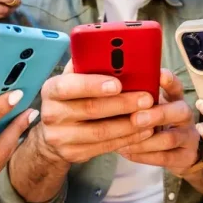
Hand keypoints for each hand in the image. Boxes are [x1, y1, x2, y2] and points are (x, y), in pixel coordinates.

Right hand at [34, 61, 156, 165]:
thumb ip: (87, 65)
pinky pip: (105, 147)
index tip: (118, 83)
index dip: (94, 84)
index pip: (70, 86)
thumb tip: (112, 48)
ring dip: (129, 124)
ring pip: (101, 132)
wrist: (54, 134)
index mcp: (52, 89)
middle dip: (122, 104)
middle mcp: (52, 114)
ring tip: (150, 116)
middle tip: (147, 98)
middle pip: (90, 109)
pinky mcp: (73, 154)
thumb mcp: (73, 79)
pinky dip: (127, 139)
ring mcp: (60, 137)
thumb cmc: (72, 97)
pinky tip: (143, 131)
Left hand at [117, 69, 200, 175]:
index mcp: (174, 99)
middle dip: (157, 115)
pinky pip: (165, 157)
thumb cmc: (153, 124)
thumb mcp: (148, 108)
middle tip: (136, 118)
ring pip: (170, 138)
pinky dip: (143, 155)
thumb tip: (109, 90)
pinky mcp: (185, 156)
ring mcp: (188, 136)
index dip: (169, 80)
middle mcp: (184, 115)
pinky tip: (126, 151)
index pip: (175, 85)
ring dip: (145, 140)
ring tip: (123, 141)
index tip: (159, 75)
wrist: (175, 153)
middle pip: (179, 111)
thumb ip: (136, 100)